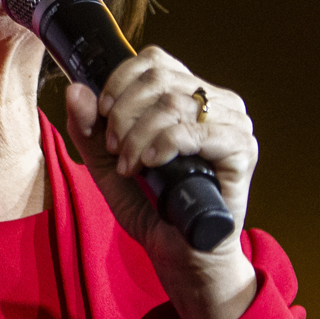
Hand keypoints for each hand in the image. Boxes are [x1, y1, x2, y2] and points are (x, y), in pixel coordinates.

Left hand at [63, 47, 259, 318]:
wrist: (183, 257)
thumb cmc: (154, 210)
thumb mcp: (109, 167)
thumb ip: (89, 131)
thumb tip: (77, 89)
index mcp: (190, 97)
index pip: (153, 61)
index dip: (119, 82)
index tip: (103, 115)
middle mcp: (217, 103)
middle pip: (159, 79)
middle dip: (123, 113)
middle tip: (116, 149)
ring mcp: (234, 124)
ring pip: (174, 102)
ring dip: (139, 134)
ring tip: (131, 165)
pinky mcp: (242, 151)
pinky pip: (197, 131)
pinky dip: (163, 145)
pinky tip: (150, 165)